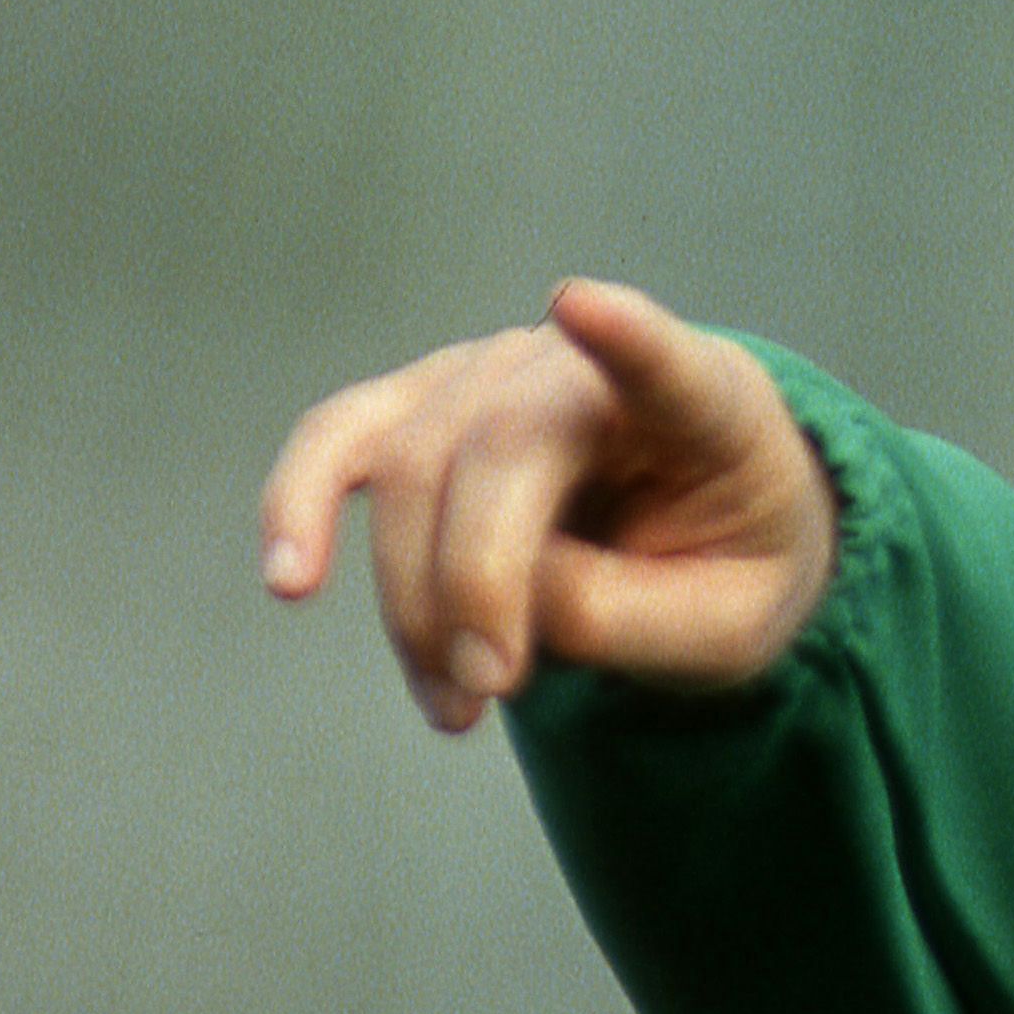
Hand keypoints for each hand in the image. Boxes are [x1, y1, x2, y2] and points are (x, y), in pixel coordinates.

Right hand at [259, 279, 839, 732]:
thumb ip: (616, 613)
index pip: (666, 364)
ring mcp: (493, 373)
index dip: (625, 337)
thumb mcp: (719, 629)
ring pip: (412, 467)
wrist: (699, 538)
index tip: (582, 305)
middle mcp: (586, 365)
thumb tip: (494, 595)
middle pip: (494, 455)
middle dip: (474, 585)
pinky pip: (343, 442)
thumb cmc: (724, 565)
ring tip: (453, 707)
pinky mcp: (423, 406)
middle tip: (490, 693)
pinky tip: (290, 578)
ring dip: (412, 601)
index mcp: (704, 405)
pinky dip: (303, 505)